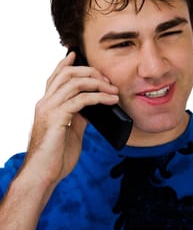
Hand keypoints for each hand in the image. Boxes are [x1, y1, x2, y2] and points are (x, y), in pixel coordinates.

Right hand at [24, 51, 118, 186]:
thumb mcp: (70, 131)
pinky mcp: (57, 118)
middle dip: (90, 72)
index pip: (55, 77)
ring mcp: (49, 109)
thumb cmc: (55, 156)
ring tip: (113, 89)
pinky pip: (81, 99)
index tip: (76, 54)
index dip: (65, 64)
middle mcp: (45, 102)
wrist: (43, 175)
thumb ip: (78, 117)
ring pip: (74, 82)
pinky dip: (99, 97)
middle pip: (67, 74)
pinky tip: (110, 100)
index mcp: (47, 105)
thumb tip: (92, 107)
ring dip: (98, 83)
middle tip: (107, 79)